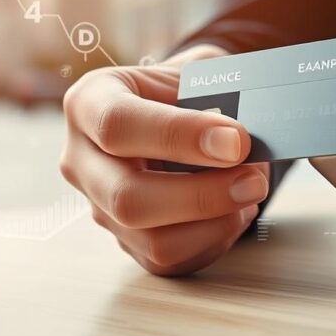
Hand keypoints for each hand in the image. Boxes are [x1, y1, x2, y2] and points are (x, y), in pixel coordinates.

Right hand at [60, 45, 269, 275]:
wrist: (181, 111)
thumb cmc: (187, 92)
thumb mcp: (196, 76)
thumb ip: (218, 101)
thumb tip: (245, 143)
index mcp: (89, 102)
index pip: (118, 124)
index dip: (180, 135)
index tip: (236, 141)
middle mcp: (81, 160)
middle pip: (128, 198)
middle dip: (202, 195)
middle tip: (254, 180)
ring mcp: (99, 207)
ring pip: (153, 241)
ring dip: (216, 223)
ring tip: (249, 192)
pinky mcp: (125, 242)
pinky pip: (172, 260)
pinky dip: (215, 239)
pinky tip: (235, 210)